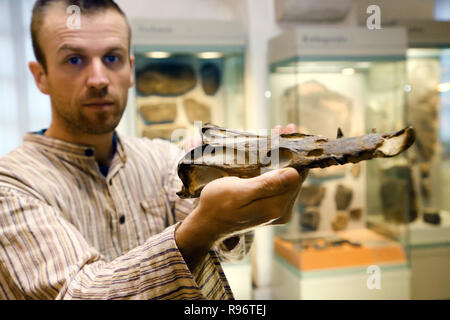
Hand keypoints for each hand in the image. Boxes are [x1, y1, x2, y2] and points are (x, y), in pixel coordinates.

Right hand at [175, 122, 308, 270]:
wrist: (206, 224)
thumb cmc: (216, 205)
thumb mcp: (238, 192)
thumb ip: (266, 185)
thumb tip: (295, 174)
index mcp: (276, 206)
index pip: (296, 176)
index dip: (295, 152)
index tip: (288, 130)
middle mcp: (280, 210)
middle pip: (293, 176)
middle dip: (289, 152)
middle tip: (282, 129)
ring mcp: (275, 210)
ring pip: (286, 179)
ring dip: (283, 157)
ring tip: (277, 135)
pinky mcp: (268, 207)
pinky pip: (278, 184)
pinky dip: (275, 167)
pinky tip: (270, 153)